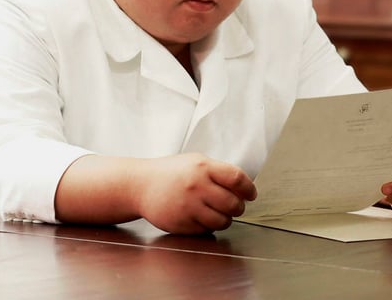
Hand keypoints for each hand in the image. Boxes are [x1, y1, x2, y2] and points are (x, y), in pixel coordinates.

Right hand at [136, 153, 256, 234]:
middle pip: (233, 204)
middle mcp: (197, 186)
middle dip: (239, 207)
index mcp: (203, 167)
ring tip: (219, 213)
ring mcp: (189, 207)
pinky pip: (206, 230)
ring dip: (226, 219)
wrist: (140, 185)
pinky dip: (208, 226)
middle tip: (236, 206)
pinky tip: (201, 217)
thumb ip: (217, 172)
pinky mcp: (182, 223)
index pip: (237, 179)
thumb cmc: (171, 173)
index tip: (251, 194)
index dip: (249, 189)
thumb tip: (243, 186)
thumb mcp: (195, 162)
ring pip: (222, 221)